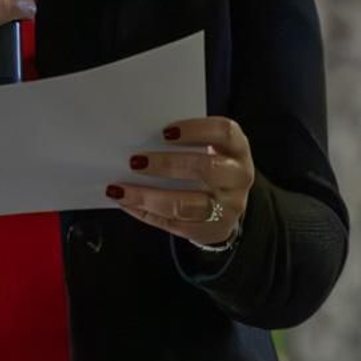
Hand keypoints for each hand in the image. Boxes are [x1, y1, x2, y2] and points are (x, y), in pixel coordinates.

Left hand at [108, 118, 254, 246]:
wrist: (227, 205)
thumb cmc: (209, 165)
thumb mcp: (208, 148)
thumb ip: (183, 141)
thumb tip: (137, 135)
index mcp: (237, 149)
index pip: (223, 132)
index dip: (195, 130)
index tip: (165, 132)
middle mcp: (237, 178)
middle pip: (207, 169)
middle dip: (168, 164)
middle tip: (135, 161)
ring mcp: (227, 208)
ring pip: (187, 205)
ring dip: (149, 196)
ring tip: (122, 189)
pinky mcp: (211, 230)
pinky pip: (175, 225)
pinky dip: (146, 213)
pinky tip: (127, 203)